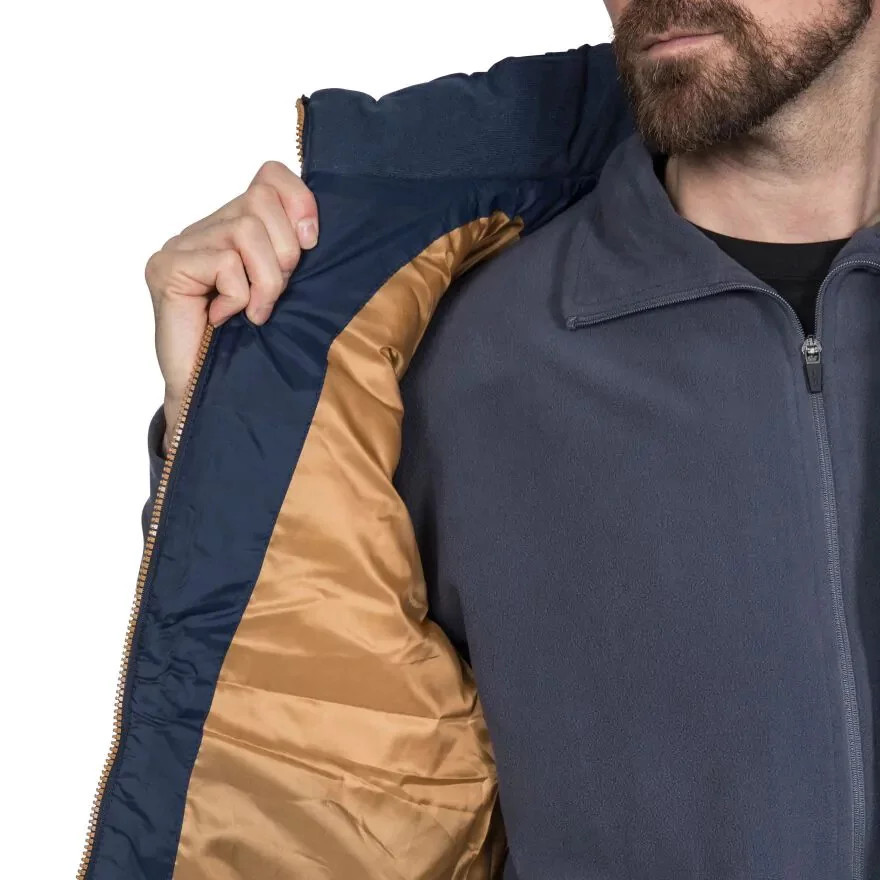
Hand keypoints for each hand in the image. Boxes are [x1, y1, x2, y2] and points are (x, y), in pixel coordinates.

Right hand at [144, 161, 317, 452]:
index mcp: (235, 226)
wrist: (213, 395)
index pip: (269, 175)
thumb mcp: (287, 292)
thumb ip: (294, 253)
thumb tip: (317, 228)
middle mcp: (205, 228)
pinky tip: (226, 318)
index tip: (311, 243)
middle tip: (273, 296)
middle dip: (284, 254)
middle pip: (260, 200)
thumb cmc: (254, 347)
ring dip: (264, 281)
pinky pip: (225, 261)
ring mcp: (181, 245)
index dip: (298, 201)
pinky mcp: (166, 267)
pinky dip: (238, 295)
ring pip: (245, 231)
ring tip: (254, 312)